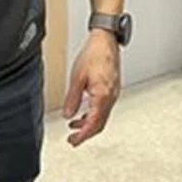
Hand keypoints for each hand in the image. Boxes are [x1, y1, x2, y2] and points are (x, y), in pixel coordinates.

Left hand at [64, 30, 121, 146]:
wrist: (106, 40)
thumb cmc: (94, 54)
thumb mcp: (77, 77)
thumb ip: (72, 99)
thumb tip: (68, 114)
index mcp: (102, 96)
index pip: (93, 123)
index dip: (82, 135)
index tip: (73, 141)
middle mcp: (111, 97)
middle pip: (100, 124)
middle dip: (86, 133)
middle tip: (73, 138)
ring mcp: (114, 93)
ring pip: (103, 116)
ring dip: (89, 123)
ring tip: (75, 124)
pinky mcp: (113, 88)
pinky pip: (105, 107)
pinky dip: (94, 113)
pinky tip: (85, 111)